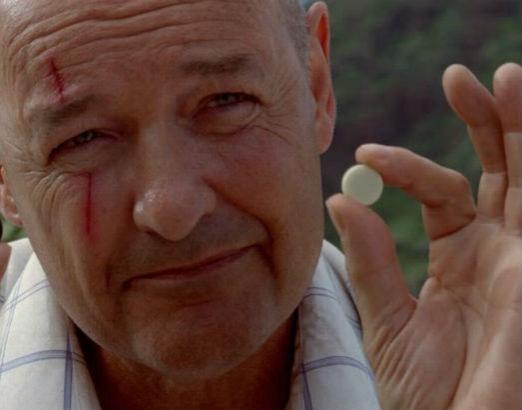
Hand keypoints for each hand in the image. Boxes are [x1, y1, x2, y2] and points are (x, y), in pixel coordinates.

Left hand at [326, 63, 521, 409]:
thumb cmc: (428, 392)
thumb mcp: (389, 319)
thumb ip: (371, 260)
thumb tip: (342, 199)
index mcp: (461, 256)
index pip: (442, 190)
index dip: (407, 167)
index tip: (363, 155)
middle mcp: (500, 249)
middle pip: (500, 169)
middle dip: (486, 121)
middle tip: (459, 75)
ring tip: (507, 75)